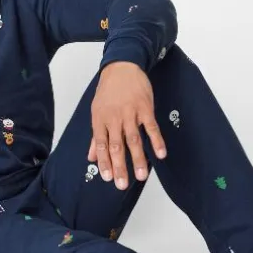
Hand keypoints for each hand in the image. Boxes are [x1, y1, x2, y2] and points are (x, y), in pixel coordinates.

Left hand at [87, 61, 166, 189]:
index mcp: (100, 120)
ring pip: (134, 139)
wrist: (122, 67)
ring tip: (142, 176)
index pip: (101, 145)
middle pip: (117, 146)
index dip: (104, 162)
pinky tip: (160, 154)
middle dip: (120, 167)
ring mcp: (130, 113)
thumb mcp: (97, 111)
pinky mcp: (145, 108)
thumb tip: (91, 157)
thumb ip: (95, 137)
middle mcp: (114, 118)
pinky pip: (151, 127)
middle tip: (122, 184)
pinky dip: (156, 141)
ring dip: (138, 159)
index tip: (107, 178)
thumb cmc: (108, 91)